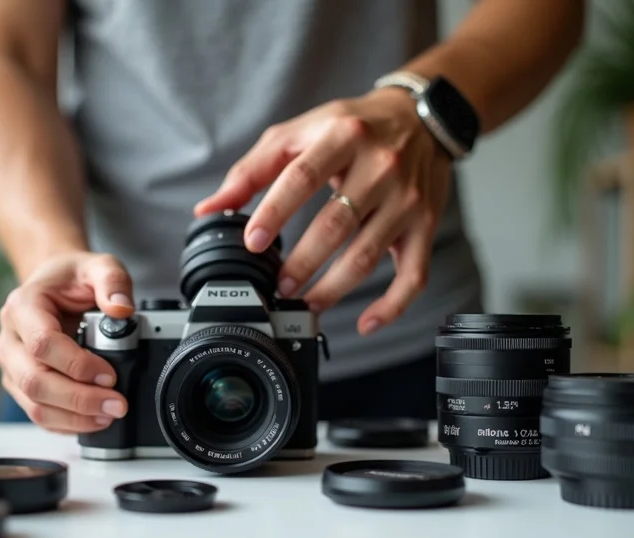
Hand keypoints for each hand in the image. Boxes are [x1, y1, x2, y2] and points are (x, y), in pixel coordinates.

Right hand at [0, 252, 134, 432]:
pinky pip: (38, 413)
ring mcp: (12, 365)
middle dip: (79, 399)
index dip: (77, 365)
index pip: (42, 344)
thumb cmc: (71, 278)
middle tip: (115, 404)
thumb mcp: (97, 266)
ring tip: (108, 415)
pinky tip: (92, 420)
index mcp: (23, 307)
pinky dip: (67, 423)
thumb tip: (122, 310)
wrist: (54, 286)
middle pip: (35, 381)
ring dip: (74, 417)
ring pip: (34, 404)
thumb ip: (112, 281)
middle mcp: (10, 339)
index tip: (109, 374)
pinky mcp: (20, 384)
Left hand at [195, 88, 453, 335]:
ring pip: (368, 255)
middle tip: (278, 286)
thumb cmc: (354, 127)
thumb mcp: (301, 132)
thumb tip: (209, 208)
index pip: (303, 178)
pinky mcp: (425, 226)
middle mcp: (381, 167)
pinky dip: (390, 306)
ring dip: (332, 289)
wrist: (423, 118)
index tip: (253, 243)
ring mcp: (406, 200)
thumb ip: (253, 169)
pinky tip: (365, 324)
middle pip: (336, 225)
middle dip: (302, 264)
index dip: (275, 213)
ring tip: (305, 303)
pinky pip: (413, 275)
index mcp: (343, 137)